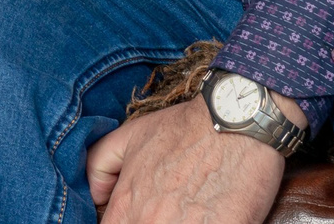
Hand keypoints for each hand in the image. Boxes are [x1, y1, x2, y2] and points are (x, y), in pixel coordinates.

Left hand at [86, 102, 289, 223]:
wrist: (237, 120)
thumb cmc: (187, 127)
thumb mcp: (132, 135)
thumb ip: (100, 164)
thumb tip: (95, 194)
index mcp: (127, 206)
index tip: (141, 214)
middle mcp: (149, 222)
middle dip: (152, 223)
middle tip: (170, 212)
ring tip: (190, 213)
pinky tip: (210, 218)